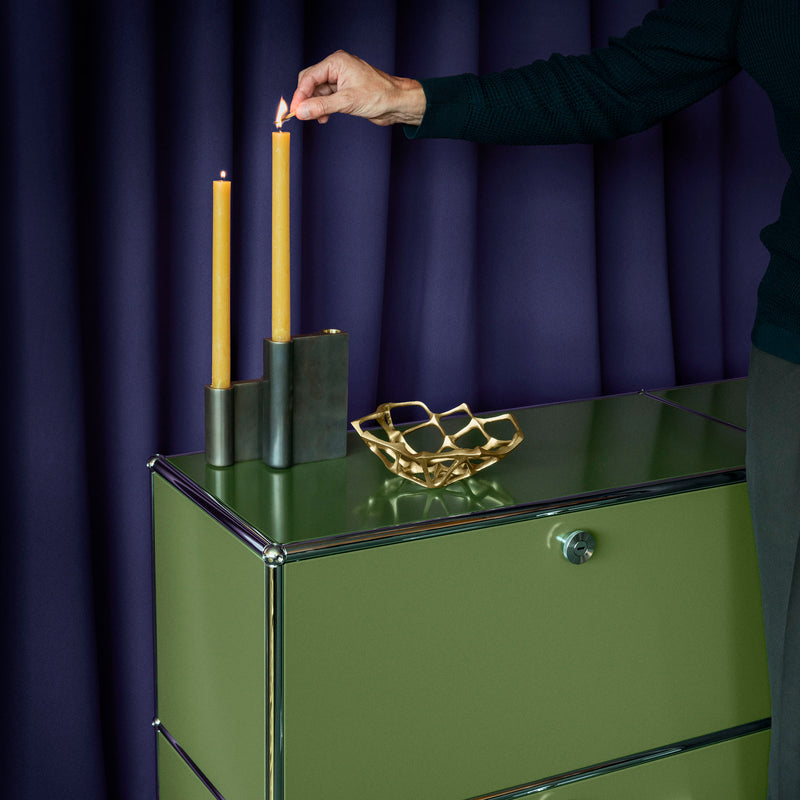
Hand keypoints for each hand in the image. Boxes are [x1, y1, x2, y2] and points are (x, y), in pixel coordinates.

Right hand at [290, 50, 425, 126]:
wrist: (398, 103)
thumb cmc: (380, 96)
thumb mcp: (347, 102)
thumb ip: (322, 106)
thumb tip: (302, 111)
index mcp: (336, 62)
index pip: (309, 77)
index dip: (300, 94)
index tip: (295, 111)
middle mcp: (337, 68)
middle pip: (310, 82)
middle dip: (307, 99)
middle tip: (304, 116)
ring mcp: (341, 79)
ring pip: (318, 92)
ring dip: (316, 106)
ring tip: (319, 119)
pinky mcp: (345, 91)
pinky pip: (327, 98)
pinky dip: (323, 108)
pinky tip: (324, 118)